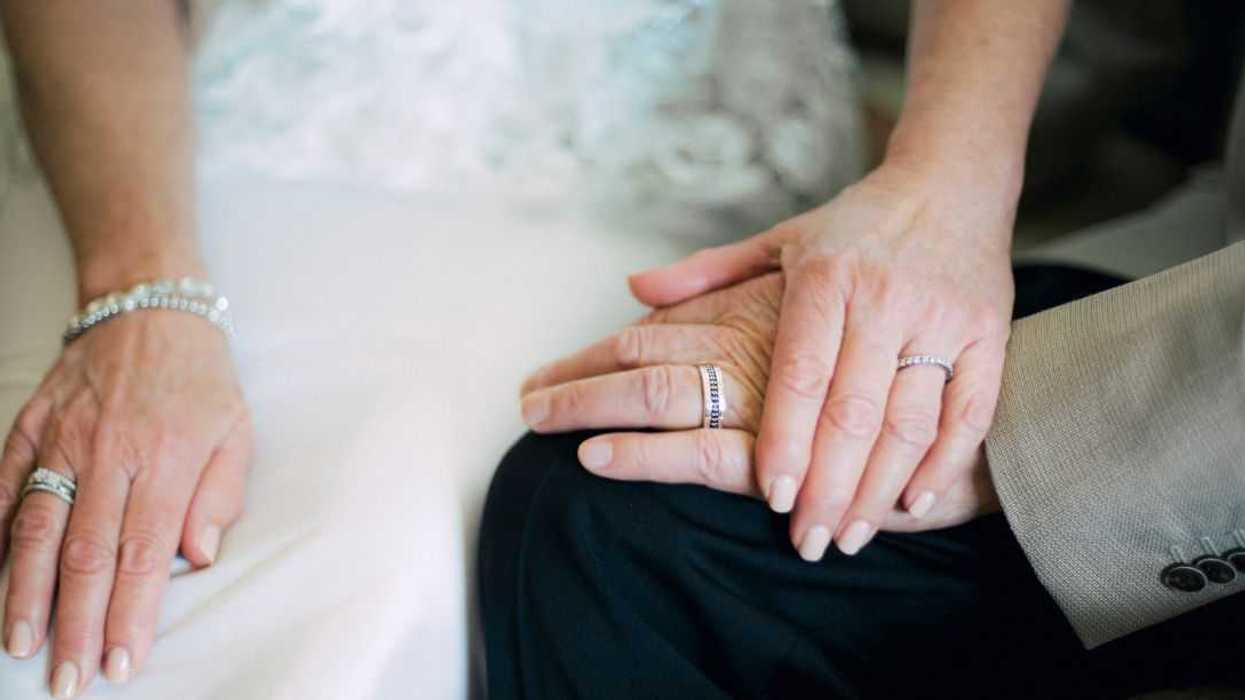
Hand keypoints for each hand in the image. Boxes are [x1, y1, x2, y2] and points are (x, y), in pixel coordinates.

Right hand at [0, 312, 250, 695]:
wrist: (148, 307)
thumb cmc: (200, 378)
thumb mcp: (235, 430)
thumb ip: (219, 496)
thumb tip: (197, 558)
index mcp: (166, 459)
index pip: (143, 554)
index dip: (130, 615)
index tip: (123, 663)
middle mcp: (109, 453)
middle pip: (84, 554)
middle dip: (76, 625)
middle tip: (68, 681)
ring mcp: (61, 440)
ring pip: (33, 527)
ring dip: (24, 593)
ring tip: (20, 645)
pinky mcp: (28, 427)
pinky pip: (3, 486)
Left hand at [626, 162, 1015, 557]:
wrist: (951, 182)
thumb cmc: (854, 225)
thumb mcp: (779, 240)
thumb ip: (707, 273)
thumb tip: (633, 290)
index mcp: (826, 278)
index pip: (802, 375)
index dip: (788, 440)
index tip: (774, 498)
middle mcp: (884, 300)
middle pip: (853, 412)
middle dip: (829, 486)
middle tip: (808, 541)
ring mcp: (941, 319)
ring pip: (910, 421)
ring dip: (880, 488)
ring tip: (849, 535)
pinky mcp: (989, 335)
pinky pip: (970, 412)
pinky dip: (944, 463)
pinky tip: (914, 505)